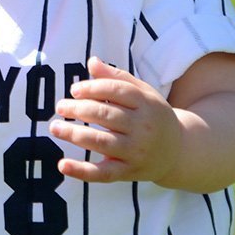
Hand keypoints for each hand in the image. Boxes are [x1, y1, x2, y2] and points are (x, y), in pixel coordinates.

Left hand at [50, 57, 180, 184]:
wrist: (179, 151)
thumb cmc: (153, 115)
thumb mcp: (142, 93)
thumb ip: (116, 77)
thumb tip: (92, 61)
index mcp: (146, 104)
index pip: (116, 91)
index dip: (92, 88)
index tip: (74, 90)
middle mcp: (143, 127)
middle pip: (105, 115)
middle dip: (78, 109)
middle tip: (60, 107)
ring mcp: (136, 151)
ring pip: (101, 142)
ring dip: (74, 134)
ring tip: (55, 127)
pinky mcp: (128, 172)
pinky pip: (102, 173)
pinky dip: (81, 171)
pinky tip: (62, 164)